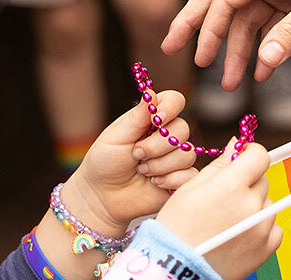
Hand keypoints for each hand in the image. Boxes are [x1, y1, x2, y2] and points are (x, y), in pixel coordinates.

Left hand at [61, 91, 200, 235]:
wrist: (101, 197)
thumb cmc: (104, 163)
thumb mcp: (116, 137)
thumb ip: (136, 117)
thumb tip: (150, 93)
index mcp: (153, 120)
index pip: (175, 101)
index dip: (171, 108)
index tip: (157, 120)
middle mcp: (167, 136)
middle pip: (183, 129)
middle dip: (157, 146)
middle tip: (136, 155)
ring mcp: (176, 157)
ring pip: (186, 154)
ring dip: (160, 165)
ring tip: (142, 171)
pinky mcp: (180, 179)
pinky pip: (190, 175)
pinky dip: (170, 180)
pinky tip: (154, 183)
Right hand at [154, 144, 280, 279]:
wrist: (172, 269)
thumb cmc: (175, 229)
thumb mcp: (190, 189)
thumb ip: (219, 164)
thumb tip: (236, 144)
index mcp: (231, 186)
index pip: (259, 156)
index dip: (250, 153)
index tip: (243, 157)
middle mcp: (250, 205)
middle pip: (261, 180)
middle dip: (247, 183)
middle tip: (224, 199)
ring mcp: (261, 227)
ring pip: (266, 203)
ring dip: (253, 207)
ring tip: (227, 221)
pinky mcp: (267, 247)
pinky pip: (273, 227)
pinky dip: (259, 228)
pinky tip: (237, 234)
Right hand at [164, 0, 290, 88]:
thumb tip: (264, 62)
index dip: (205, 25)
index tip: (193, 55)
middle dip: (199, 26)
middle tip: (172, 50)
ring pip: (247, 20)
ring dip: (236, 50)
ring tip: (228, 84)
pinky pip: (269, 27)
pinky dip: (263, 49)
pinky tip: (260, 73)